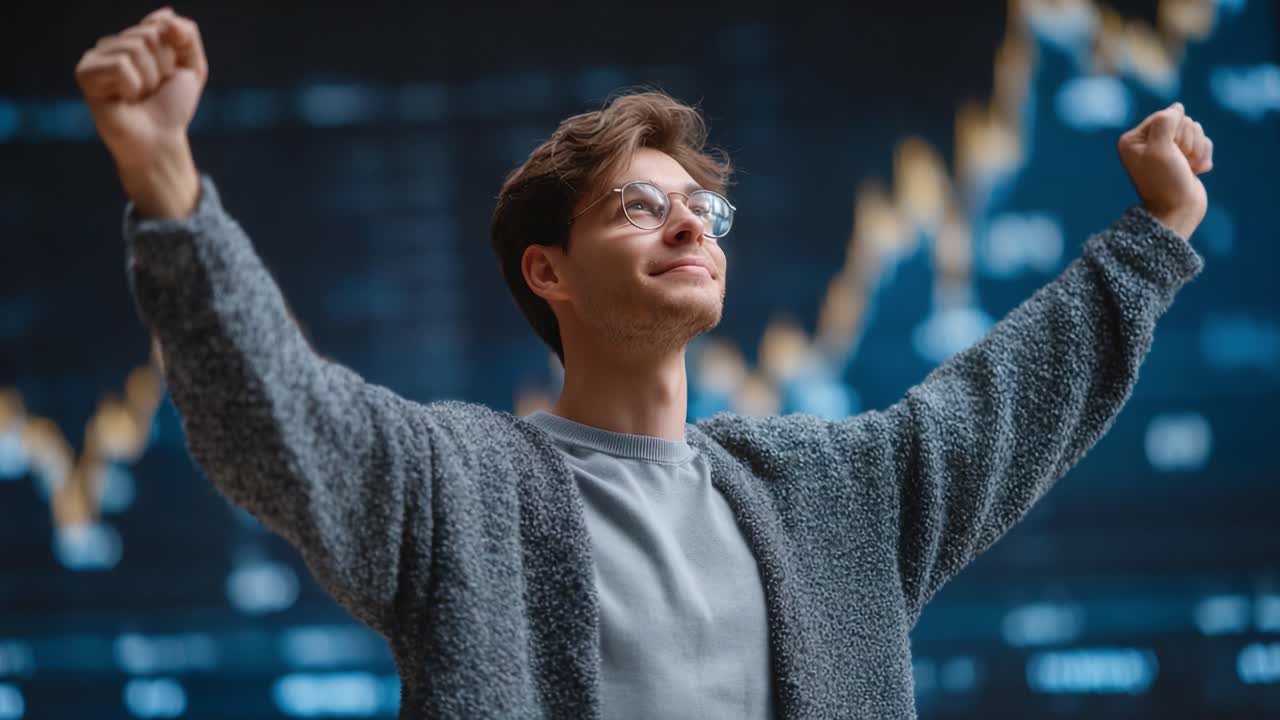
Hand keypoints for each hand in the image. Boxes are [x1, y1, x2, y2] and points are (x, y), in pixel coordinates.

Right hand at [75, 7, 207, 218]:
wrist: (160, 139)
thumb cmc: (173, 106)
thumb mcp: (192, 67)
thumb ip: (187, 35)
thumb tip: (167, 16)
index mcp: (135, 38)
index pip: (161, 23)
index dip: (175, 52)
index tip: (170, 75)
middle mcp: (113, 43)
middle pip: (149, 35)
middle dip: (162, 67)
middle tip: (153, 89)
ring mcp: (96, 56)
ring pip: (134, 49)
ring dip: (148, 78)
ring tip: (139, 95)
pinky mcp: (85, 73)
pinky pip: (120, 65)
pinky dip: (132, 85)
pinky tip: (124, 99)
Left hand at [1117, 102, 1213, 239]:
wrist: (1178, 212)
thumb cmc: (1165, 182)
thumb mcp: (1160, 149)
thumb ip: (1166, 122)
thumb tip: (1177, 107)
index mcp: (1133, 139)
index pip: (1165, 115)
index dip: (1175, 132)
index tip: (1169, 153)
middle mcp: (1148, 142)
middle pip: (1183, 122)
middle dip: (1187, 142)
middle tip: (1178, 162)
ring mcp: (1168, 150)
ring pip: (1196, 131)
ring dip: (1197, 151)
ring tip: (1187, 168)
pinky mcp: (1185, 157)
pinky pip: (1204, 143)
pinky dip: (1203, 158)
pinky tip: (1194, 172)